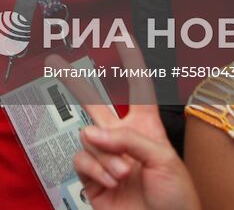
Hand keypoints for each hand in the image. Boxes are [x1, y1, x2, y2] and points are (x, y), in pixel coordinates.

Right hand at [58, 44, 198, 209]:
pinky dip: (95, 168)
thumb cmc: (177, 199)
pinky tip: (111, 180)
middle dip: (76, 82)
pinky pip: (81, 160)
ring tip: (124, 173)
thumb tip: (92, 133)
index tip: (123, 39)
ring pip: (88, 138)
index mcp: (147, 128)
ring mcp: (106, 159)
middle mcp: (123, 139)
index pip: (139, 88)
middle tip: (57, 62)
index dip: (132, 62)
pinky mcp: (92, 179)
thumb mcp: (164, 160)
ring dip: (105, 155)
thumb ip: (128, 139)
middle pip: (96, 103)